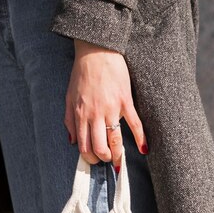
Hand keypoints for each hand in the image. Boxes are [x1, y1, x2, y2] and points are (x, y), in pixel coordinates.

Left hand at [64, 39, 148, 169]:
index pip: (84, 146)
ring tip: (119, 160)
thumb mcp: (69, 98)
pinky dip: (140, 138)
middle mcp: (95, 115)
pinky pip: (134, 124)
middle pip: (100, 148)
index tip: (93, 159)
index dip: (89, 157)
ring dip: (118, 155)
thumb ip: (69, 121)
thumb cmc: (82, 74)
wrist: (97, 51)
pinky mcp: (126, 101)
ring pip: (116, 140)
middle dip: (103, 159)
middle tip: (106, 159)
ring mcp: (112, 109)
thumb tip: (72, 141)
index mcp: (81, 115)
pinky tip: (144, 149)